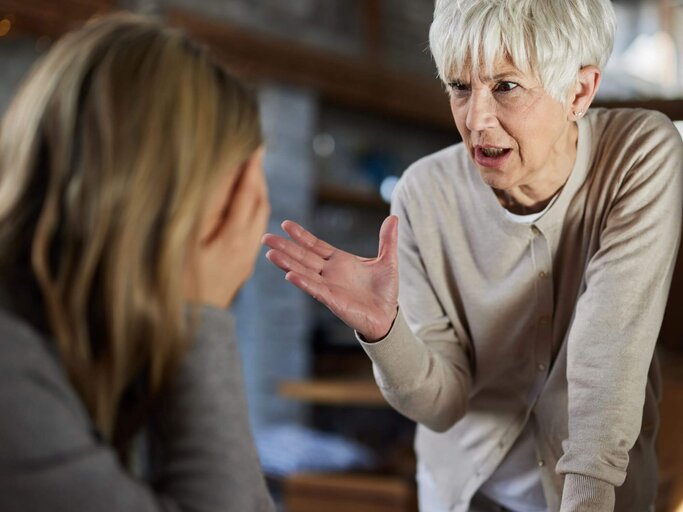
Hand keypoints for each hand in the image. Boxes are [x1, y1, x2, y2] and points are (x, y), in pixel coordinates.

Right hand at [184, 147, 269, 307]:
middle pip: (259, 203)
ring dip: (257, 191)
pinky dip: (252, 209)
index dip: (250, 167)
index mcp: (233, 238)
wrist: (190, 326)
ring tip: (250, 172)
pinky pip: (254, 230)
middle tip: (254, 152)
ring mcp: (246, 258)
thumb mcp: (185, 242)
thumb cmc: (179, 283)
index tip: (254, 144)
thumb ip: (204, 210)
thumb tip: (218, 178)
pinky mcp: (242, 265)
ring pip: (260, 217)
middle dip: (257, 176)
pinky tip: (243, 203)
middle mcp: (246, 247)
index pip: (246, 193)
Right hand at [262, 216, 398, 340]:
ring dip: (287, 263)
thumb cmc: (385, 291)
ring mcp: (329, 286)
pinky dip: (303, 282)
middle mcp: (330, 273)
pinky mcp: (332, 300)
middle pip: (303, 257)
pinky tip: (290, 275)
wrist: (388, 316)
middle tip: (265, 237)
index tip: (286, 224)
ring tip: (270, 253)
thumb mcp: (388, 261)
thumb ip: (387, 240)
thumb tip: (394, 217)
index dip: (301, 236)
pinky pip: (315, 289)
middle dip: (285, 247)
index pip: (315, 246)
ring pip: (303, 271)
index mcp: (339, 261)